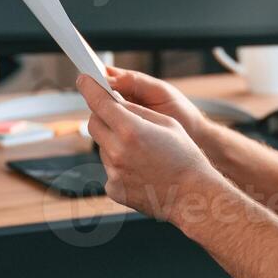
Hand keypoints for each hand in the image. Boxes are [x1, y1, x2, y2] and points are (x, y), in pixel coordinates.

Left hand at [77, 74, 219, 220]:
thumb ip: (137, 111)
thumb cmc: (186, 158)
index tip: (84, 80)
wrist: (192, 196)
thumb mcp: (166, 123)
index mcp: (131, 130)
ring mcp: (113, 173)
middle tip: (118, 117)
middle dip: (103, 116)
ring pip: (102, 147)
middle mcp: (117, 152)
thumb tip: (116, 101)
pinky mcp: (113, 189)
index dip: (89, 88)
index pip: (99, 103)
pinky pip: (109, 168)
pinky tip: (141, 169)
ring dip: (114, 142)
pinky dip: (120, 164)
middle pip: (94, 124)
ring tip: (142, 151)